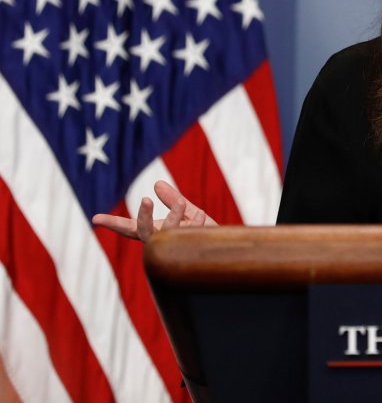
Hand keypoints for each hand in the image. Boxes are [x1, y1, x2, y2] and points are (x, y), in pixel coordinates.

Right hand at [91, 180, 216, 241]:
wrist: (232, 250)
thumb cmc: (208, 233)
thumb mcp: (189, 211)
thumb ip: (173, 200)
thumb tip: (157, 184)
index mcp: (158, 233)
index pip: (132, 228)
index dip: (114, 223)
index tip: (94, 218)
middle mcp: (164, 243)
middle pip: (144, 233)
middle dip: (143, 217)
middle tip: (144, 199)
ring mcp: (178, 248)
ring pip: (167, 235)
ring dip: (173, 216)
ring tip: (181, 201)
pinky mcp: (194, 251)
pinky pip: (191, 235)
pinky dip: (197, 222)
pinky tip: (202, 215)